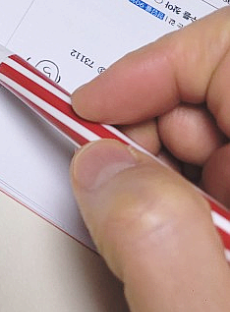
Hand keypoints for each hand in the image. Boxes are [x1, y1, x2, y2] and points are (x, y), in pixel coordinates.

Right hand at [70, 8, 229, 311]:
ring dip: (172, 167)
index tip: (95, 106)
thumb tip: (100, 167)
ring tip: (149, 223)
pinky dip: (191, 199)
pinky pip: (228, 185)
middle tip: (112, 171)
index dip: (162, 66)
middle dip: (159, 122)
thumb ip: (154, 246)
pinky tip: (183, 244)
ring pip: (229, 142)